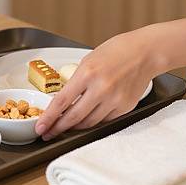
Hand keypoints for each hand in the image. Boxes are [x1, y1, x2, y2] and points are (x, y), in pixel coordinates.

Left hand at [35, 28, 161, 139]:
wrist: (145, 52)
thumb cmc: (116, 51)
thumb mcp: (88, 60)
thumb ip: (77, 80)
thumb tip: (64, 100)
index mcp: (87, 73)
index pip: (62, 101)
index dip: (49, 117)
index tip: (40, 127)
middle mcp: (101, 88)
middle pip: (74, 117)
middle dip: (58, 128)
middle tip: (48, 133)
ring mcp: (114, 100)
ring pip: (89, 122)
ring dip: (75, 127)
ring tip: (65, 128)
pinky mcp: (125, 107)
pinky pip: (104, 120)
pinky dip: (93, 121)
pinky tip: (86, 120)